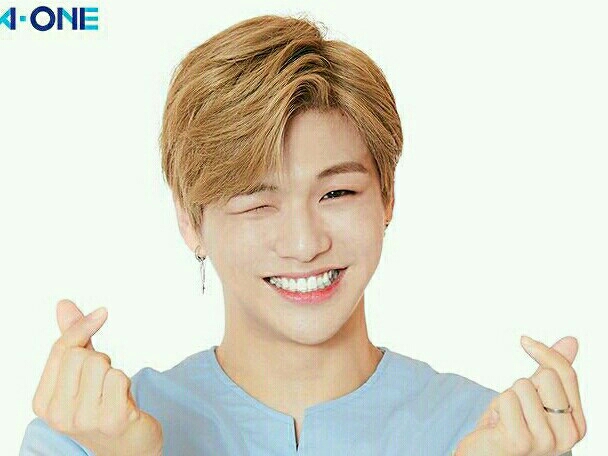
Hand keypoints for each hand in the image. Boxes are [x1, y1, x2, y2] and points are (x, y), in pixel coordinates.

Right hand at [32, 299, 162, 455]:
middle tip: (104, 380)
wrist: (128, 447)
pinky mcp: (112, 420)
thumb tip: (64, 304)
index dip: (81, 328)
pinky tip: (125, 401)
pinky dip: (127, 382)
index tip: (101, 314)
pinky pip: (120, 377)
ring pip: (100, 363)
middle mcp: (59, 415)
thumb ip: (72, 340)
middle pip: (81, 355)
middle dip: (100, 358)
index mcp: (43, 403)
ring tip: (113, 393)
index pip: (60, 349)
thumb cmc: (102, 405)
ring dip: (114, 371)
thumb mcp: (81, 374)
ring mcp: (84, 420)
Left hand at [454, 335, 585, 455]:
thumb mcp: (533, 394)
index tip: (525, 341)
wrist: (486, 454)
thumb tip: (572, 341)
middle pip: (547, 376)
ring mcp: (545, 441)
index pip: (567, 374)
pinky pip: (506, 399)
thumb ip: (553, 371)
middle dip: (524, 384)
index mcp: (576, 424)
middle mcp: (567, 436)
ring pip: (523, 386)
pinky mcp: (521, 441)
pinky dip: (497, 407)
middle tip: (516, 408)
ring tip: (506, 419)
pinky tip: (498, 427)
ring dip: (508, 398)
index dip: (544, 352)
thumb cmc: (509, 424)